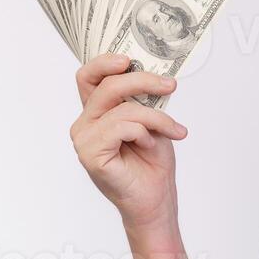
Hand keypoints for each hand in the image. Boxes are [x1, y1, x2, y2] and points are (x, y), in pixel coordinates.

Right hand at [69, 52, 187, 232]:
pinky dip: (145, 132)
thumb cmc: (151, 162)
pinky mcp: (91, 154)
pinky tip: (150, 145)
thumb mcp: (151, 120)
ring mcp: (84, 139)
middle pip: (107, 86)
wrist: (155, 199)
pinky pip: (122, 127)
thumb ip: (142, 99)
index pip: (88, 77)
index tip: (130, 59)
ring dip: (156, 118)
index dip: (104, 62)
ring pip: (122, 108)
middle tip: (170, 85)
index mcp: (95, 112)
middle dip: (142, 80)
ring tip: (173, 131)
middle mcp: (85, 123)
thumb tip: (152, 73)